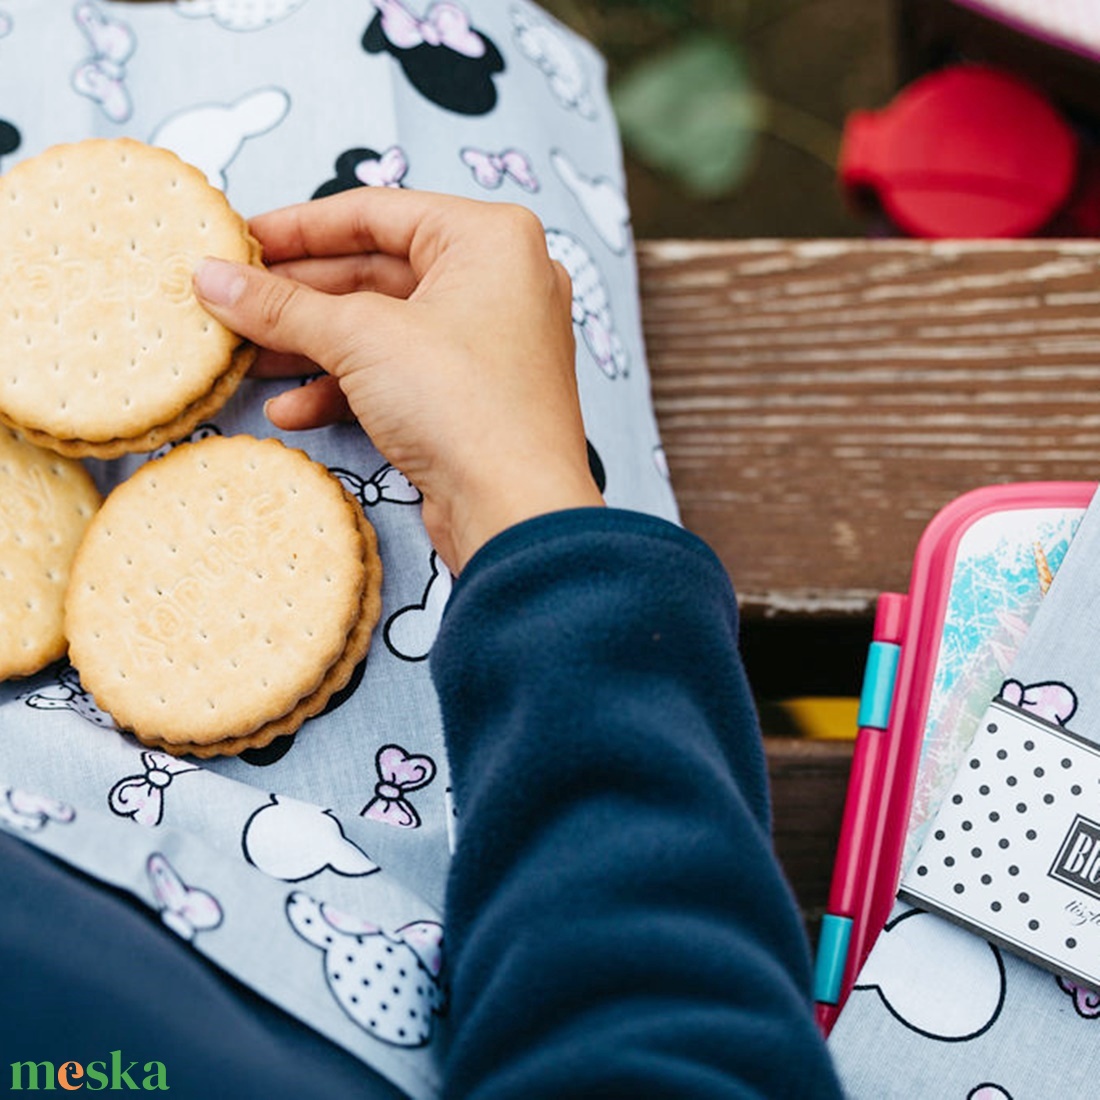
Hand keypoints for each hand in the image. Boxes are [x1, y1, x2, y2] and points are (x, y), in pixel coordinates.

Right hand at [193, 189, 602, 573]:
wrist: (516, 512)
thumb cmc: (462, 403)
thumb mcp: (361, 339)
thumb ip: (282, 305)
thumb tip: (211, 279)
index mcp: (490, 239)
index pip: (376, 213)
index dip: (297, 227)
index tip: (237, 241)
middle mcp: (499, 282)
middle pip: (375, 273)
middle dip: (298, 297)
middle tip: (231, 303)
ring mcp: (490, 344)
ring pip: (383, 330)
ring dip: (312, 347)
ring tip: (245, 359)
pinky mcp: (474, 398)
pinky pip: (400, 376)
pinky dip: (346, 390)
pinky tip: (291, 411)